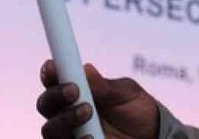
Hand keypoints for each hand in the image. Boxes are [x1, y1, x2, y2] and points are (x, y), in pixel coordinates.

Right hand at [37, 61, 159, 138]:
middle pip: (45, 104)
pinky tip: (91, 138)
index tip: (53, 67)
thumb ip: (105, 86)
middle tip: (75, 91)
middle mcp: (67, 112)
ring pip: (50, 130)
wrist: (153, 135)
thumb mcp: (126, 93)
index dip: (49, 72)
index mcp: (76, 89)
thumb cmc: (136, 110)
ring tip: (88, 113)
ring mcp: (71, 134)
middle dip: (55, 96)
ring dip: (64, 120)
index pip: (52, 79)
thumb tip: (87, 70)